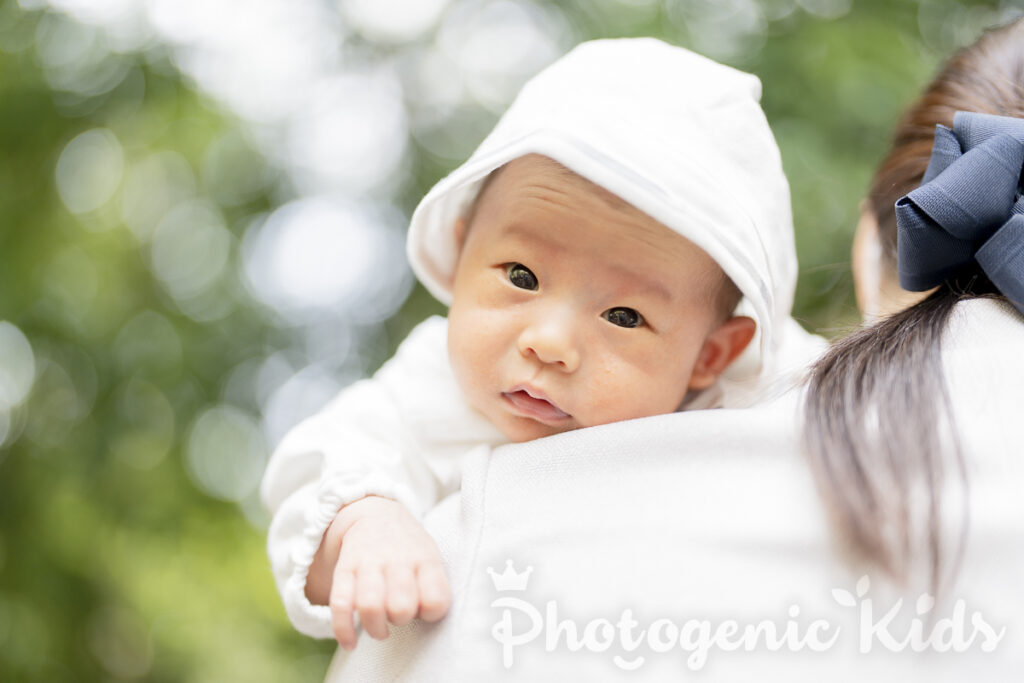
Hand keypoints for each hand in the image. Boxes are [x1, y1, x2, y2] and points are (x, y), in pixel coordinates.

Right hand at [306, 495, 450, 649]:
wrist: (374, 514)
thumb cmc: (409, 549)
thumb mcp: (430, 557)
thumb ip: (434, 587)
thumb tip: (426, 618)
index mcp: (424, 559)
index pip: (435, 599)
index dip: (431, 613)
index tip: (425, 609)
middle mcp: (397, 560)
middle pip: (401, 606)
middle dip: (400, 619)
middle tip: (399, 615)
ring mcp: (369, 564)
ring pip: (370, 606)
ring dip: (375, 628)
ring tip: (379, 630)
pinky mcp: (344, 569)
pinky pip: (340, 604)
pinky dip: (343, 630)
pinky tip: (350, 643)